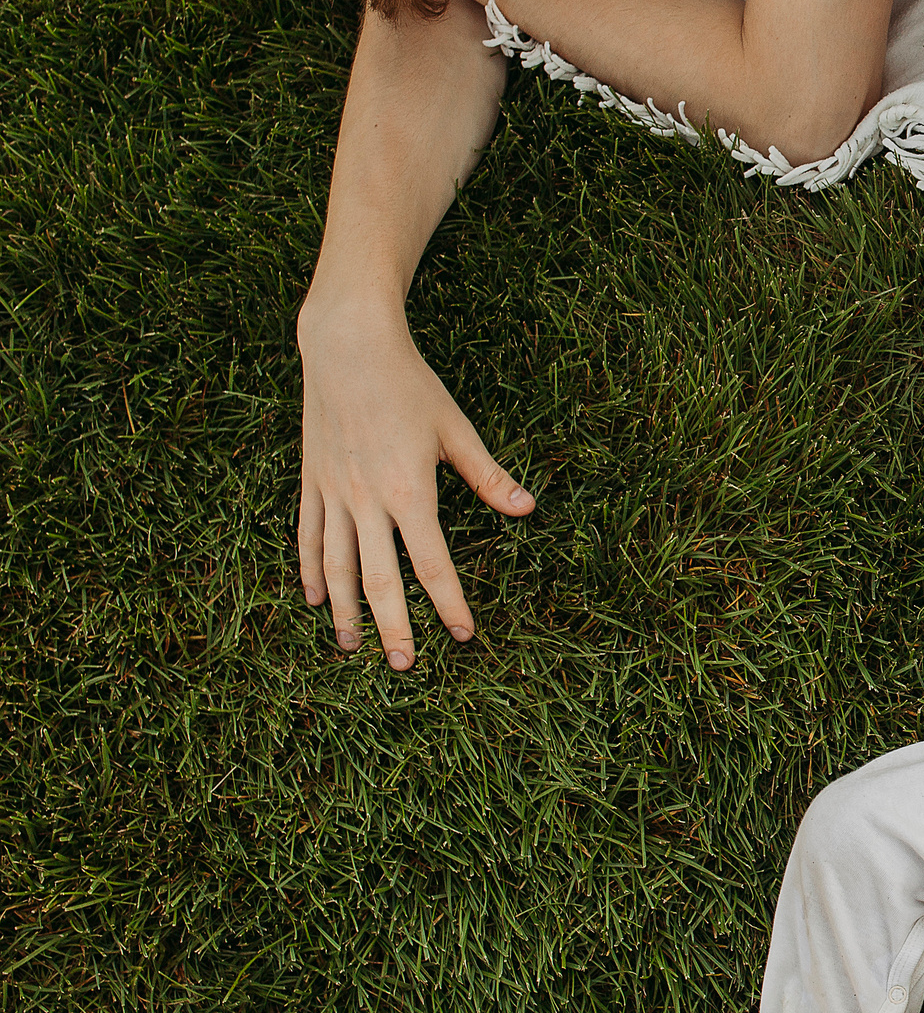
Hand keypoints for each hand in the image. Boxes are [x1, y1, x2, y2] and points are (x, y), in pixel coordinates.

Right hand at [298, 304, 533, 669]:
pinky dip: (310, 570)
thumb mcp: (456, 428)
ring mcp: (333, 492)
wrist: (347, 347)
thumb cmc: (410, 385)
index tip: (464, 635)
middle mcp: (366, 499)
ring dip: (345, 610)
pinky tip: (315, 599)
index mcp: (409, 490)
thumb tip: (527, 509)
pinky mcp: (311, 481)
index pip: (432, 563)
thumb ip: (487, 475)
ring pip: (335, 565)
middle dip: (393, 625)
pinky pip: (307, 535)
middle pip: (378, 577)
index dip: (449, 603)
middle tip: (404, 666)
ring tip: (352, 647)